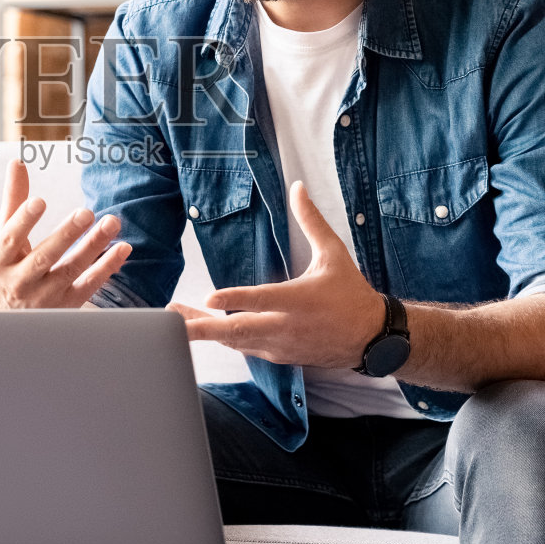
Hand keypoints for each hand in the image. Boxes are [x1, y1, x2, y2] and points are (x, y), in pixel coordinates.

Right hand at [0, 158, 131, 308]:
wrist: (5, 325)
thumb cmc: (4, 271)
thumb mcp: (1, 239)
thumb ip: (13, 201)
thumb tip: (17, 163)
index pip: (10, 239)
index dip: (23, 220)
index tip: (39, 201)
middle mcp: (20, 281)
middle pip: (44, 257)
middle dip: (65, 235)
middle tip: (86, 212)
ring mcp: (44, 297)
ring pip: (70, 271)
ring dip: (93, 247)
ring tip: (111, 223)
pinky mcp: (66, 307)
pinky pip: (89, 286)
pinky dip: (106, 268)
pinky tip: (121, 249)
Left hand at [171, 180, 386, 366]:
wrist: (371, 338)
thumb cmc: (351, 293)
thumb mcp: (334, 253)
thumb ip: (311, 221)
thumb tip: (297, 188)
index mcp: (300, 300)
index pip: (262, 299)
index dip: (235, 299)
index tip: (209, 297)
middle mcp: (287, 326)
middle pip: (238, 330)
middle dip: (202, 327)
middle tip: (172, 320)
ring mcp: (281, 344)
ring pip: (236, 341)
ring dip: (206, 332)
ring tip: (176, 322)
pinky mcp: (280, 356)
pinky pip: (246, 349)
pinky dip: (225, 340)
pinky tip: (206, 330)